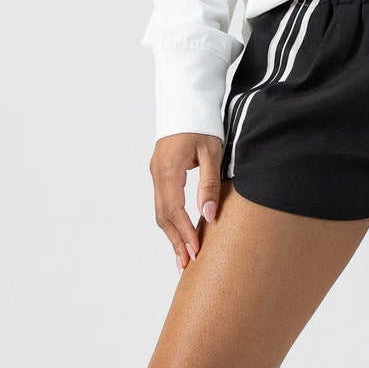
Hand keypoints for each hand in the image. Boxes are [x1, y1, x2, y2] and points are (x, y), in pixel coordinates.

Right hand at [150, 132, 222, 273]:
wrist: (187, 102)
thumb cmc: (203, 124)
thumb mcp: (212, 153)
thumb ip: (209, 185)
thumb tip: (209, 216)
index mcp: (169, 169)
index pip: (175, 210)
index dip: (184, 233)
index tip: (196, 252)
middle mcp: (157, 173)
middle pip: (163, 216)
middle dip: (175, 242)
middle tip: (187, 265)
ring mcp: (156, 173)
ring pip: (160, 212)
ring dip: (171, 236)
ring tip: (183, 258)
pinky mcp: (160, 173)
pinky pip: (162, 203)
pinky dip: (170, 222)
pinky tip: (179, 235)